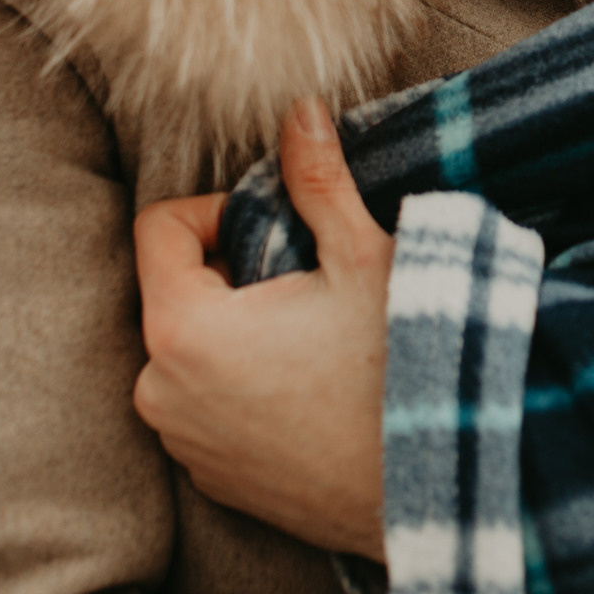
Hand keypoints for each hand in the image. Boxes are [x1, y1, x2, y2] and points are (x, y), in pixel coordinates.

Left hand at [132, 99, 392, 559]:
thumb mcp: (362, 257)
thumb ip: (316, 180)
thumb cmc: (398, 365)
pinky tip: (309, 392)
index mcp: (182, 329)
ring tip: (311, 340)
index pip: (158, 229)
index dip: (214, 210)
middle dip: (230, 274)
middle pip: (174, 291)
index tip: (274, 225)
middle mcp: (161, 392)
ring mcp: (184, 445)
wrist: (436, 485)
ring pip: (189, 351)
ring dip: (235, 333)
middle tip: (305, 283)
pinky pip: (206, 408)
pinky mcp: (213, 483)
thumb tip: (299, 108)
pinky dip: (243, 388)